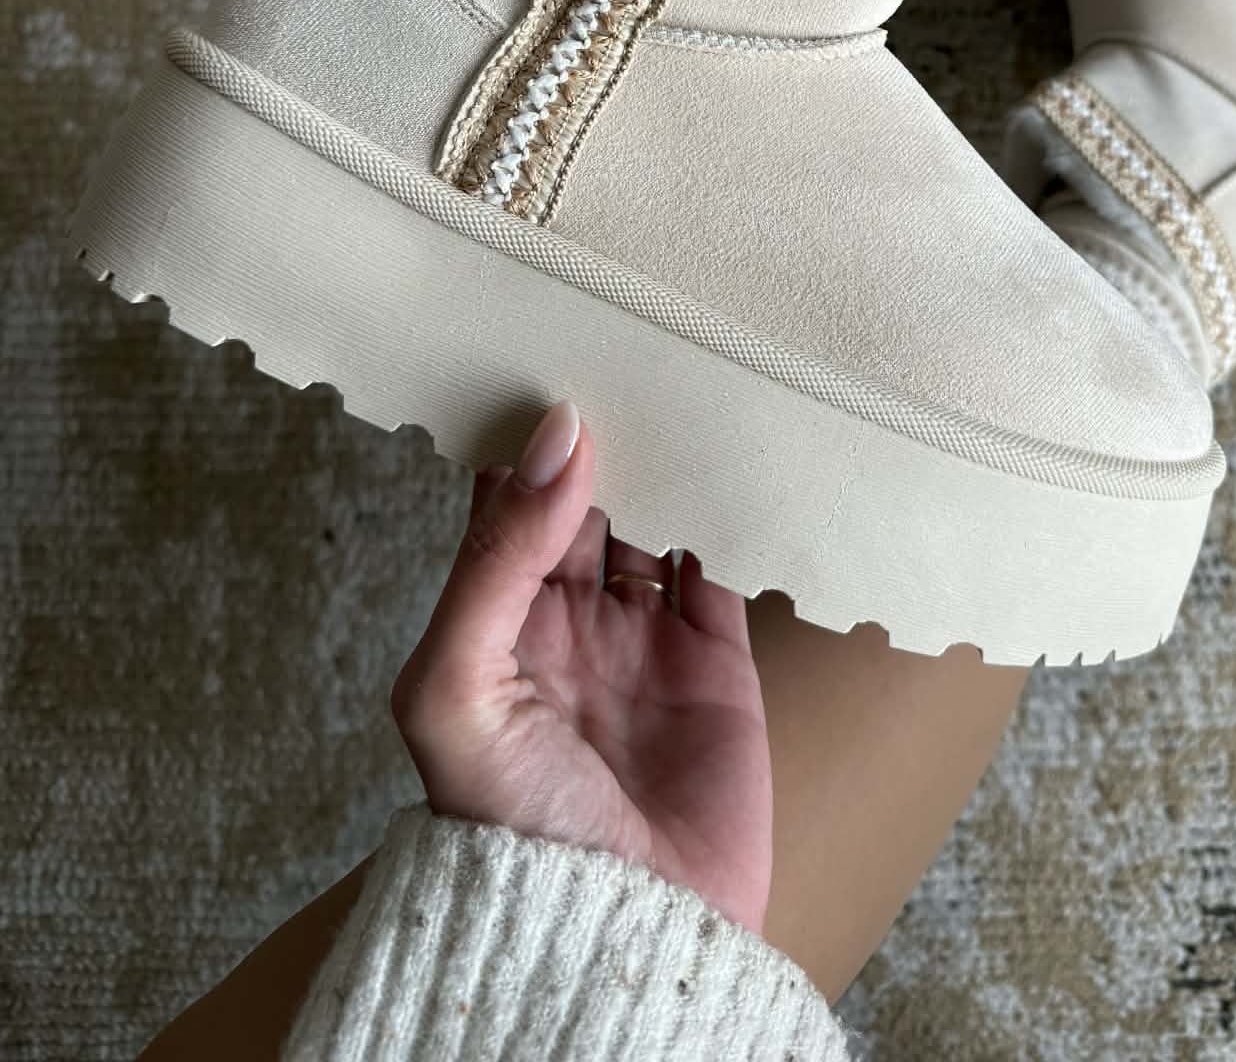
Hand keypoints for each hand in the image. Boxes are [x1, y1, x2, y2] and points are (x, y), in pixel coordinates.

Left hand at [391, 402, 771, 932]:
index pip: (500, 506)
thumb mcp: (459, 687)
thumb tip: (555, 437)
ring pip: (654, 519)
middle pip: (582, 501)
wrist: (622, 933)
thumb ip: (497, 557)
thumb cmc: (512, 831)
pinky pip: (723, 564)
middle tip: (620, 347)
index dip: (516, 439)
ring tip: (677, 386)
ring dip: (664, 465)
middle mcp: (567, 625)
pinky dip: (728, 513)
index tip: (538, 354)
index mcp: (492, 626)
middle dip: (596, 437)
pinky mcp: (720, 661)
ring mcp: (646, 640)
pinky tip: (729, 462)